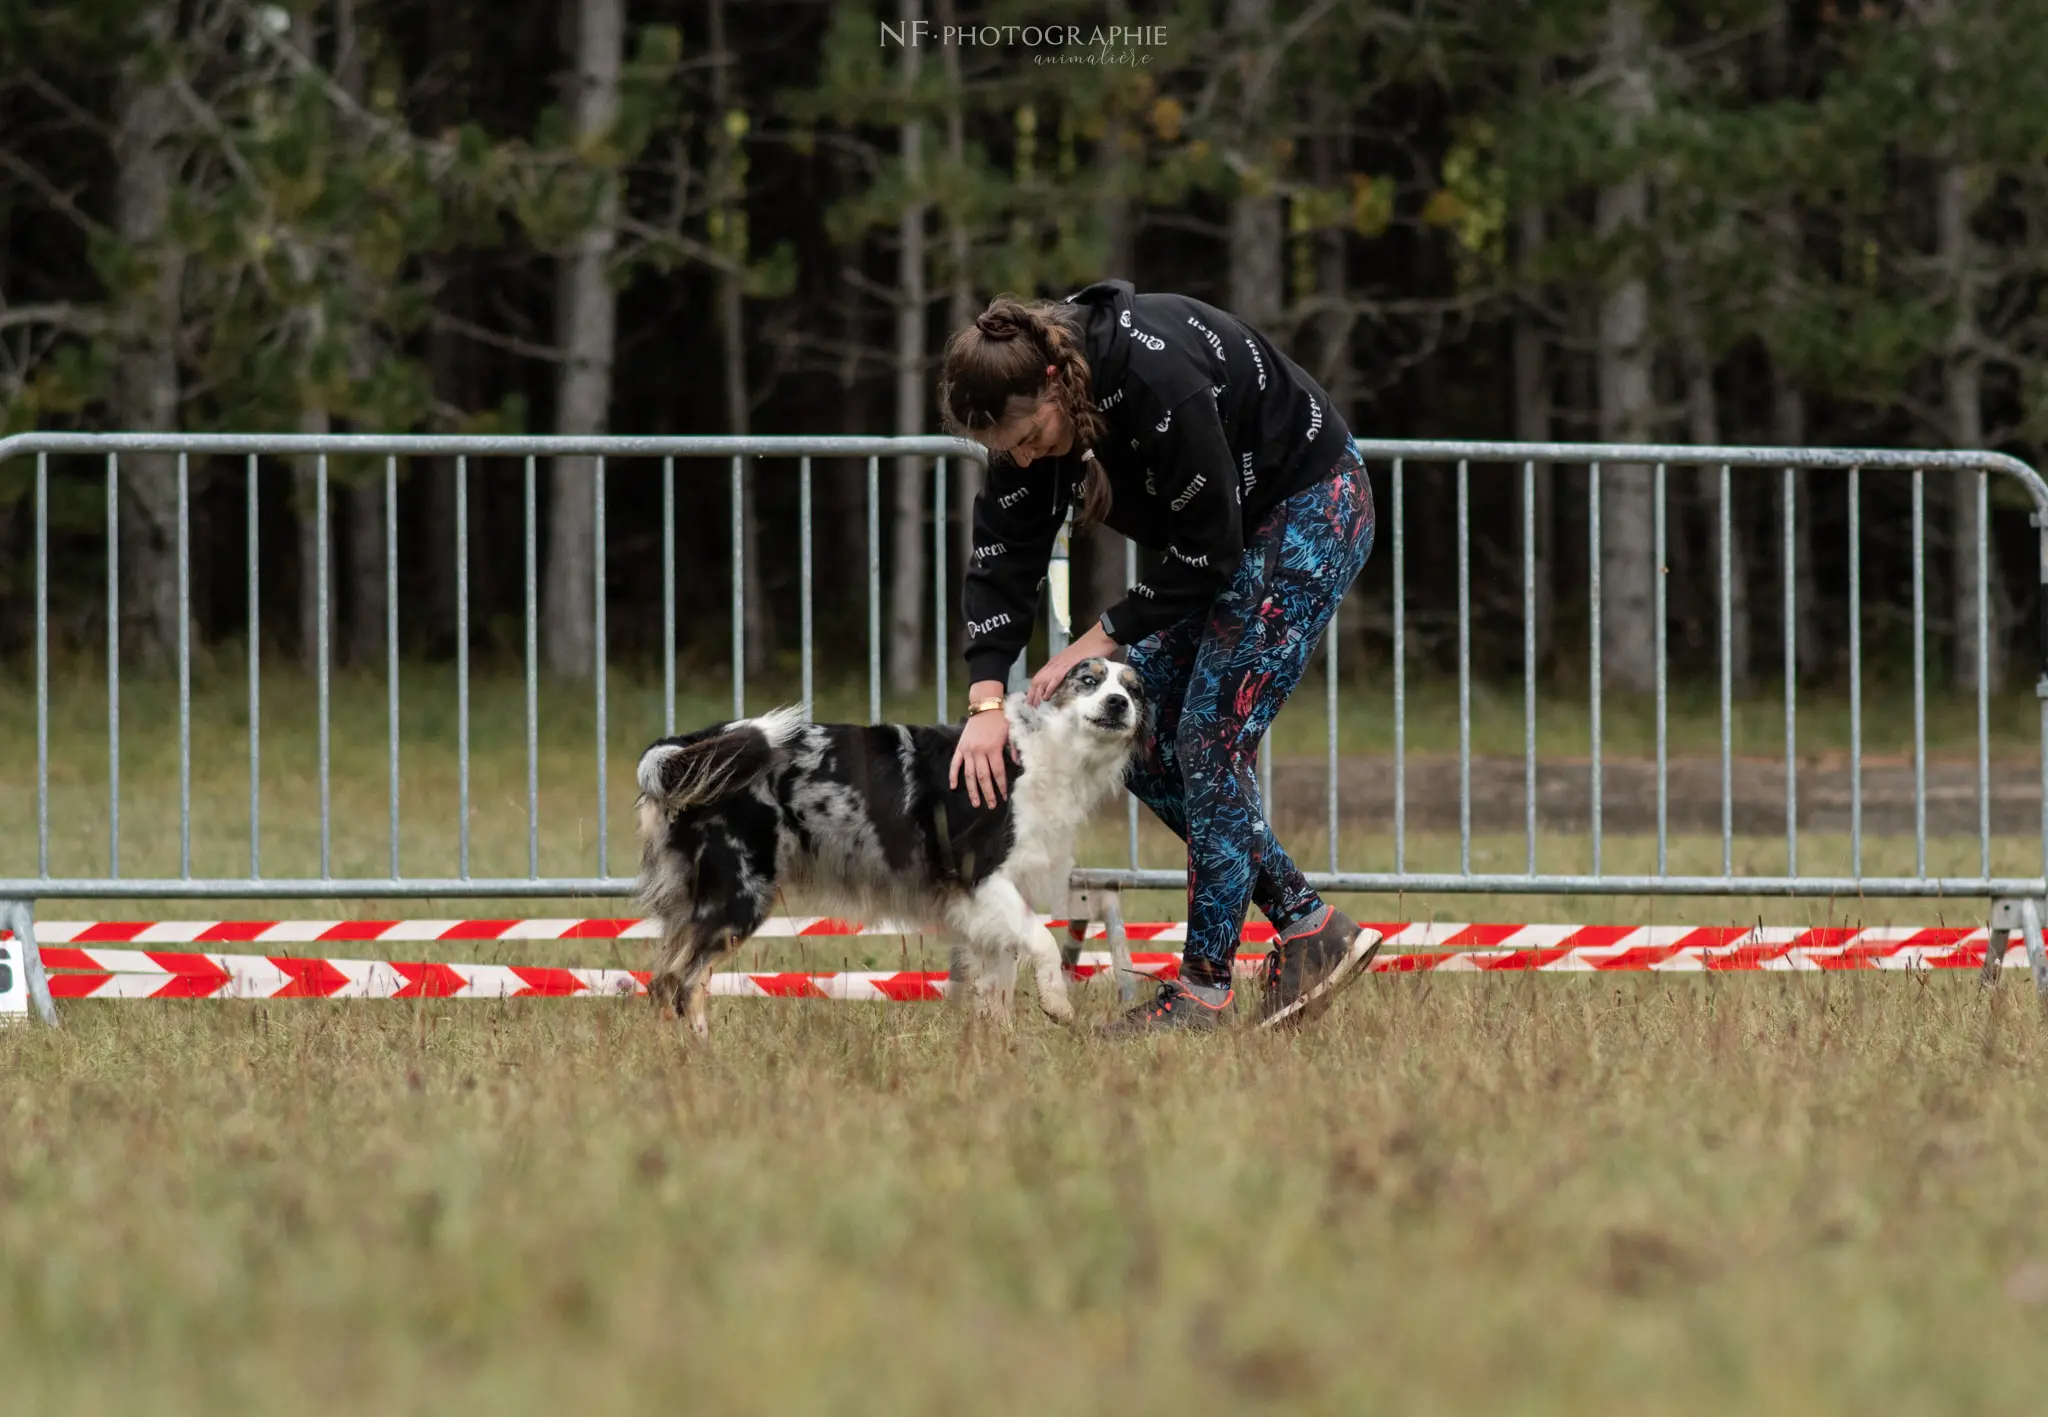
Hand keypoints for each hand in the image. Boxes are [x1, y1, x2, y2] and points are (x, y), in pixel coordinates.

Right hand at [949, 681, 1017, 807]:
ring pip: (970, 774)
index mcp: (993, 749)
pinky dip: (953, 776)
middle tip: (991, 806)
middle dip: (988, 793)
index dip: (1001, 786)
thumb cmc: (1001, 720)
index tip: (1004, 797)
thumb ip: (1013, 749)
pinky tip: (953, 787)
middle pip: (983, 777)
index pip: (998, 772)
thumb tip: (1018, 765)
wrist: (985, 706)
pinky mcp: (960, 748)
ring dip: (972, 790)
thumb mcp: (1011, 732)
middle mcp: (979, 752)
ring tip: (976, 803)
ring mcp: (968, 751)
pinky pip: (955, 764)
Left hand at [1027, 622, 1121, 706]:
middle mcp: (1056, 662)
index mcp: (1057, 661)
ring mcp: (1060, 663)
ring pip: (1043, 680)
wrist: (1101, 636)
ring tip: (1035, 706)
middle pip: (1037, 679)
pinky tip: (1046, 697)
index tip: (1032, 699)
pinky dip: (1049, 688)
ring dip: (1037, 694)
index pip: (1041, 676)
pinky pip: (1055, 678)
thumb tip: (1074, 680)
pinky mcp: (1067, 665)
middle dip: (1032, 694)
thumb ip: (1074, 669)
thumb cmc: (1093, 647)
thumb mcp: (1079, 661)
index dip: (1034, 688)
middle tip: (1030, 706)